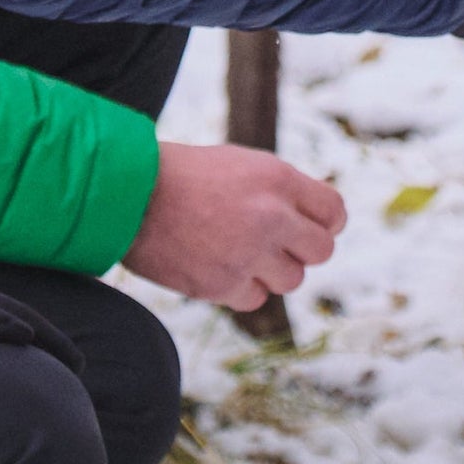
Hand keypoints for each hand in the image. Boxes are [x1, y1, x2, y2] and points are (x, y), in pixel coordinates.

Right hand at [122, 142, 348, 312]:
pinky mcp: (223, 284)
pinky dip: (242, 288)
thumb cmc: (184, 175)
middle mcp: (271, 216)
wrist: (129, 195)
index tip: (310, 227)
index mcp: (279, 179)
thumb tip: (318, 222)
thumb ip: (282, 192)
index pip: (334, 212)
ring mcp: (249, 253)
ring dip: (272, 271)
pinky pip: (256, 298)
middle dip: (302, 249)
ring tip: (241, 253)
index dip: (325, 222)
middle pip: (322, 250)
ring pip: (292, 279)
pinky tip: (219, 266)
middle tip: (276, 244)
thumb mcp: (243, 165)